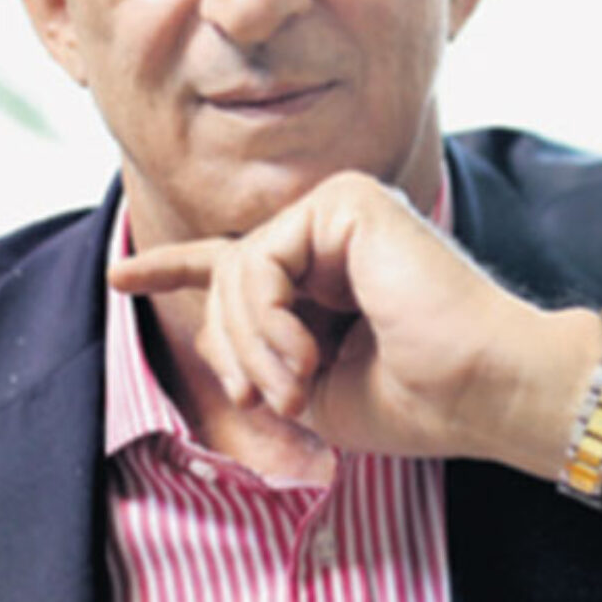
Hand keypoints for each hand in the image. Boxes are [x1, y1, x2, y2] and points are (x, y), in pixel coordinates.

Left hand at [108, 171, 601, 473]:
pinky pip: (260, 259)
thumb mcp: (313, 387)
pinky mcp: (347, 201)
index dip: (173, 269)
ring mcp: (342, 210)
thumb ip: (261, 354)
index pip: (237, 264)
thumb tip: (215, 338)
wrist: (482, 388)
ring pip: (238, 271)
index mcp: (331, 275)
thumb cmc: (419, 400)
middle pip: (228, 279)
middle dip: (232, 350)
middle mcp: (335, 233)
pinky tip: (306, 356)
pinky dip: (266, 319)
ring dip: (252, 347)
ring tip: (298, 386)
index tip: (119, 278)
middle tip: (274, 400)